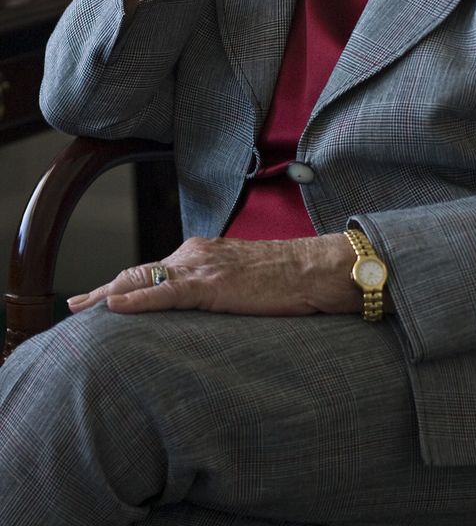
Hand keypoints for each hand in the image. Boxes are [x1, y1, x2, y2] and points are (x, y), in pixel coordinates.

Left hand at [67, 233, 361, 317]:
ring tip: (79, 308)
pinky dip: (134, 300)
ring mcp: (202, 266)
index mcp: (206, 252)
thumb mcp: (248, 280)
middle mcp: (197, 253)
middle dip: (106, 289)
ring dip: (108, 294)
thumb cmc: (292, 279)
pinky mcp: (210, 284)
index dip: (126, 283)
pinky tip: (111, 307)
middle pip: (141, 271)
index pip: (157, 269)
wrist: (316, 268)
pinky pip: (164, 293)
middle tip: (75, 304)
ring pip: (143, 279)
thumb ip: (223, 287)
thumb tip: (209, 308)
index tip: (102, 296)